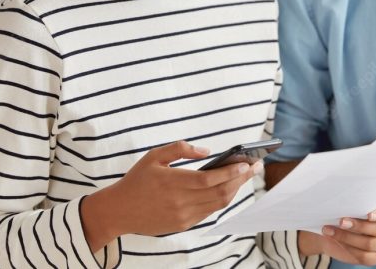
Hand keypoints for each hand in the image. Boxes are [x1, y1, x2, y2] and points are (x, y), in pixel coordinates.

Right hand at [81, 141, 258, 250]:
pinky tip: (228, 187)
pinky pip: (209, 212)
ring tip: (245, 176)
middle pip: (220, 192)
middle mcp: (181, 202)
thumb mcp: (154, 156)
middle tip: (256, 167)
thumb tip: (207, 151)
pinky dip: (221, 199)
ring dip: (235, 190)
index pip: (211, 179)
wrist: (119, 211)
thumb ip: (181, 149)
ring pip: (218, 204)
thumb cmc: (137, 179)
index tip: (247, 163)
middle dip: (241, 179)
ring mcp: (183, 216)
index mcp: (174, 183)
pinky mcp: (183, 225)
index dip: (232, 172)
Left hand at [298, 204, 375, 265]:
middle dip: (359, 226)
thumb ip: (353, 201)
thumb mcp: (348, 204)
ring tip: (330, 230)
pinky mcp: (375, 258)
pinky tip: (337, 240)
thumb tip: (345, 194)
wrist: (332, 230)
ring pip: (370, 244)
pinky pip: (365, 256)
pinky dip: (349, 248)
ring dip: (348, 237)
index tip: (368, 214)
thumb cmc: (342, 212)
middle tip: (341, 221)